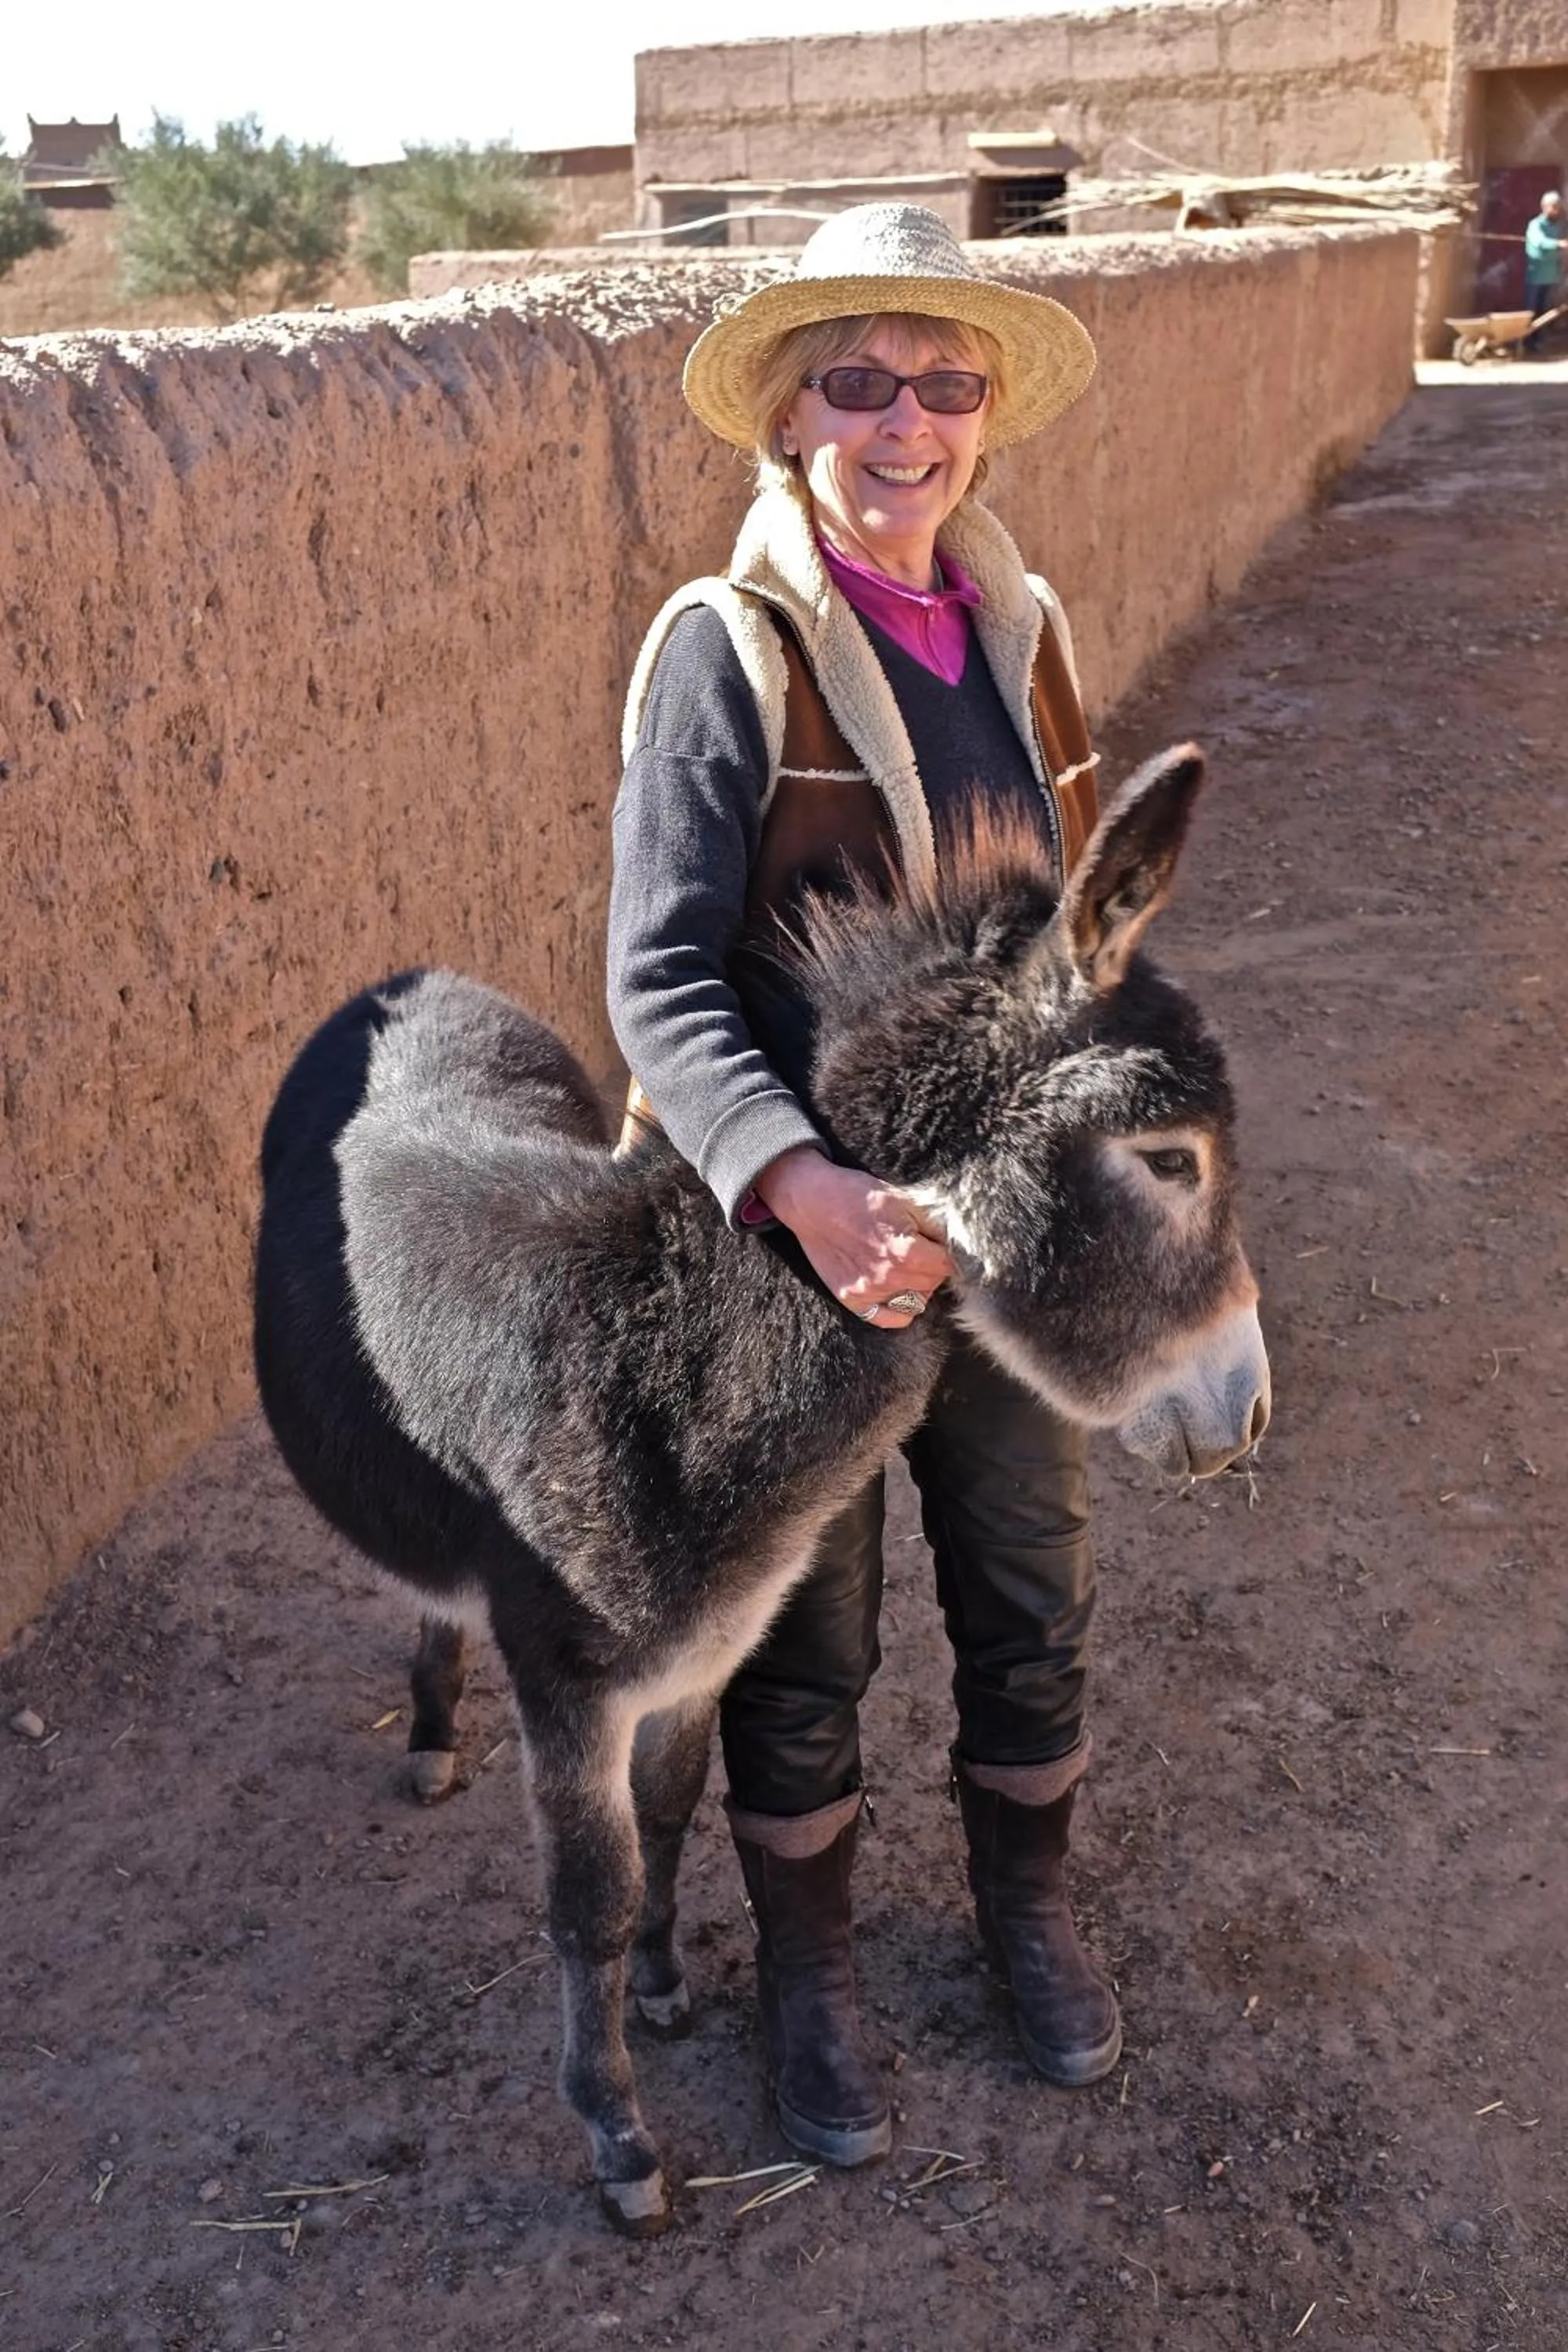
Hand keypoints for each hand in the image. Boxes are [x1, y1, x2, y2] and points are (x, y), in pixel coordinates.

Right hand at [754, 1146, 953, 1327]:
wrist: (811, 1202)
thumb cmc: (856, 1195)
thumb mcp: (902, 1199)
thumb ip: (933, 1223)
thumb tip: (956, 1239)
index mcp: (905, 1252)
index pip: (948, 1265)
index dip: (947, 1251)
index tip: (941, 1244)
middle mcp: (888, 1278)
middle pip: (933, 1283)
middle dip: (934, 1267)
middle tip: (923, 1249)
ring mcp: (869, 1292)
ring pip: (916, 1301)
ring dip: (919, 1286)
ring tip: (908, 1265)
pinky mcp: (852, 1299)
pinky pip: (889, 1318)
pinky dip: (899, 1308)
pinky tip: (897, 1289)